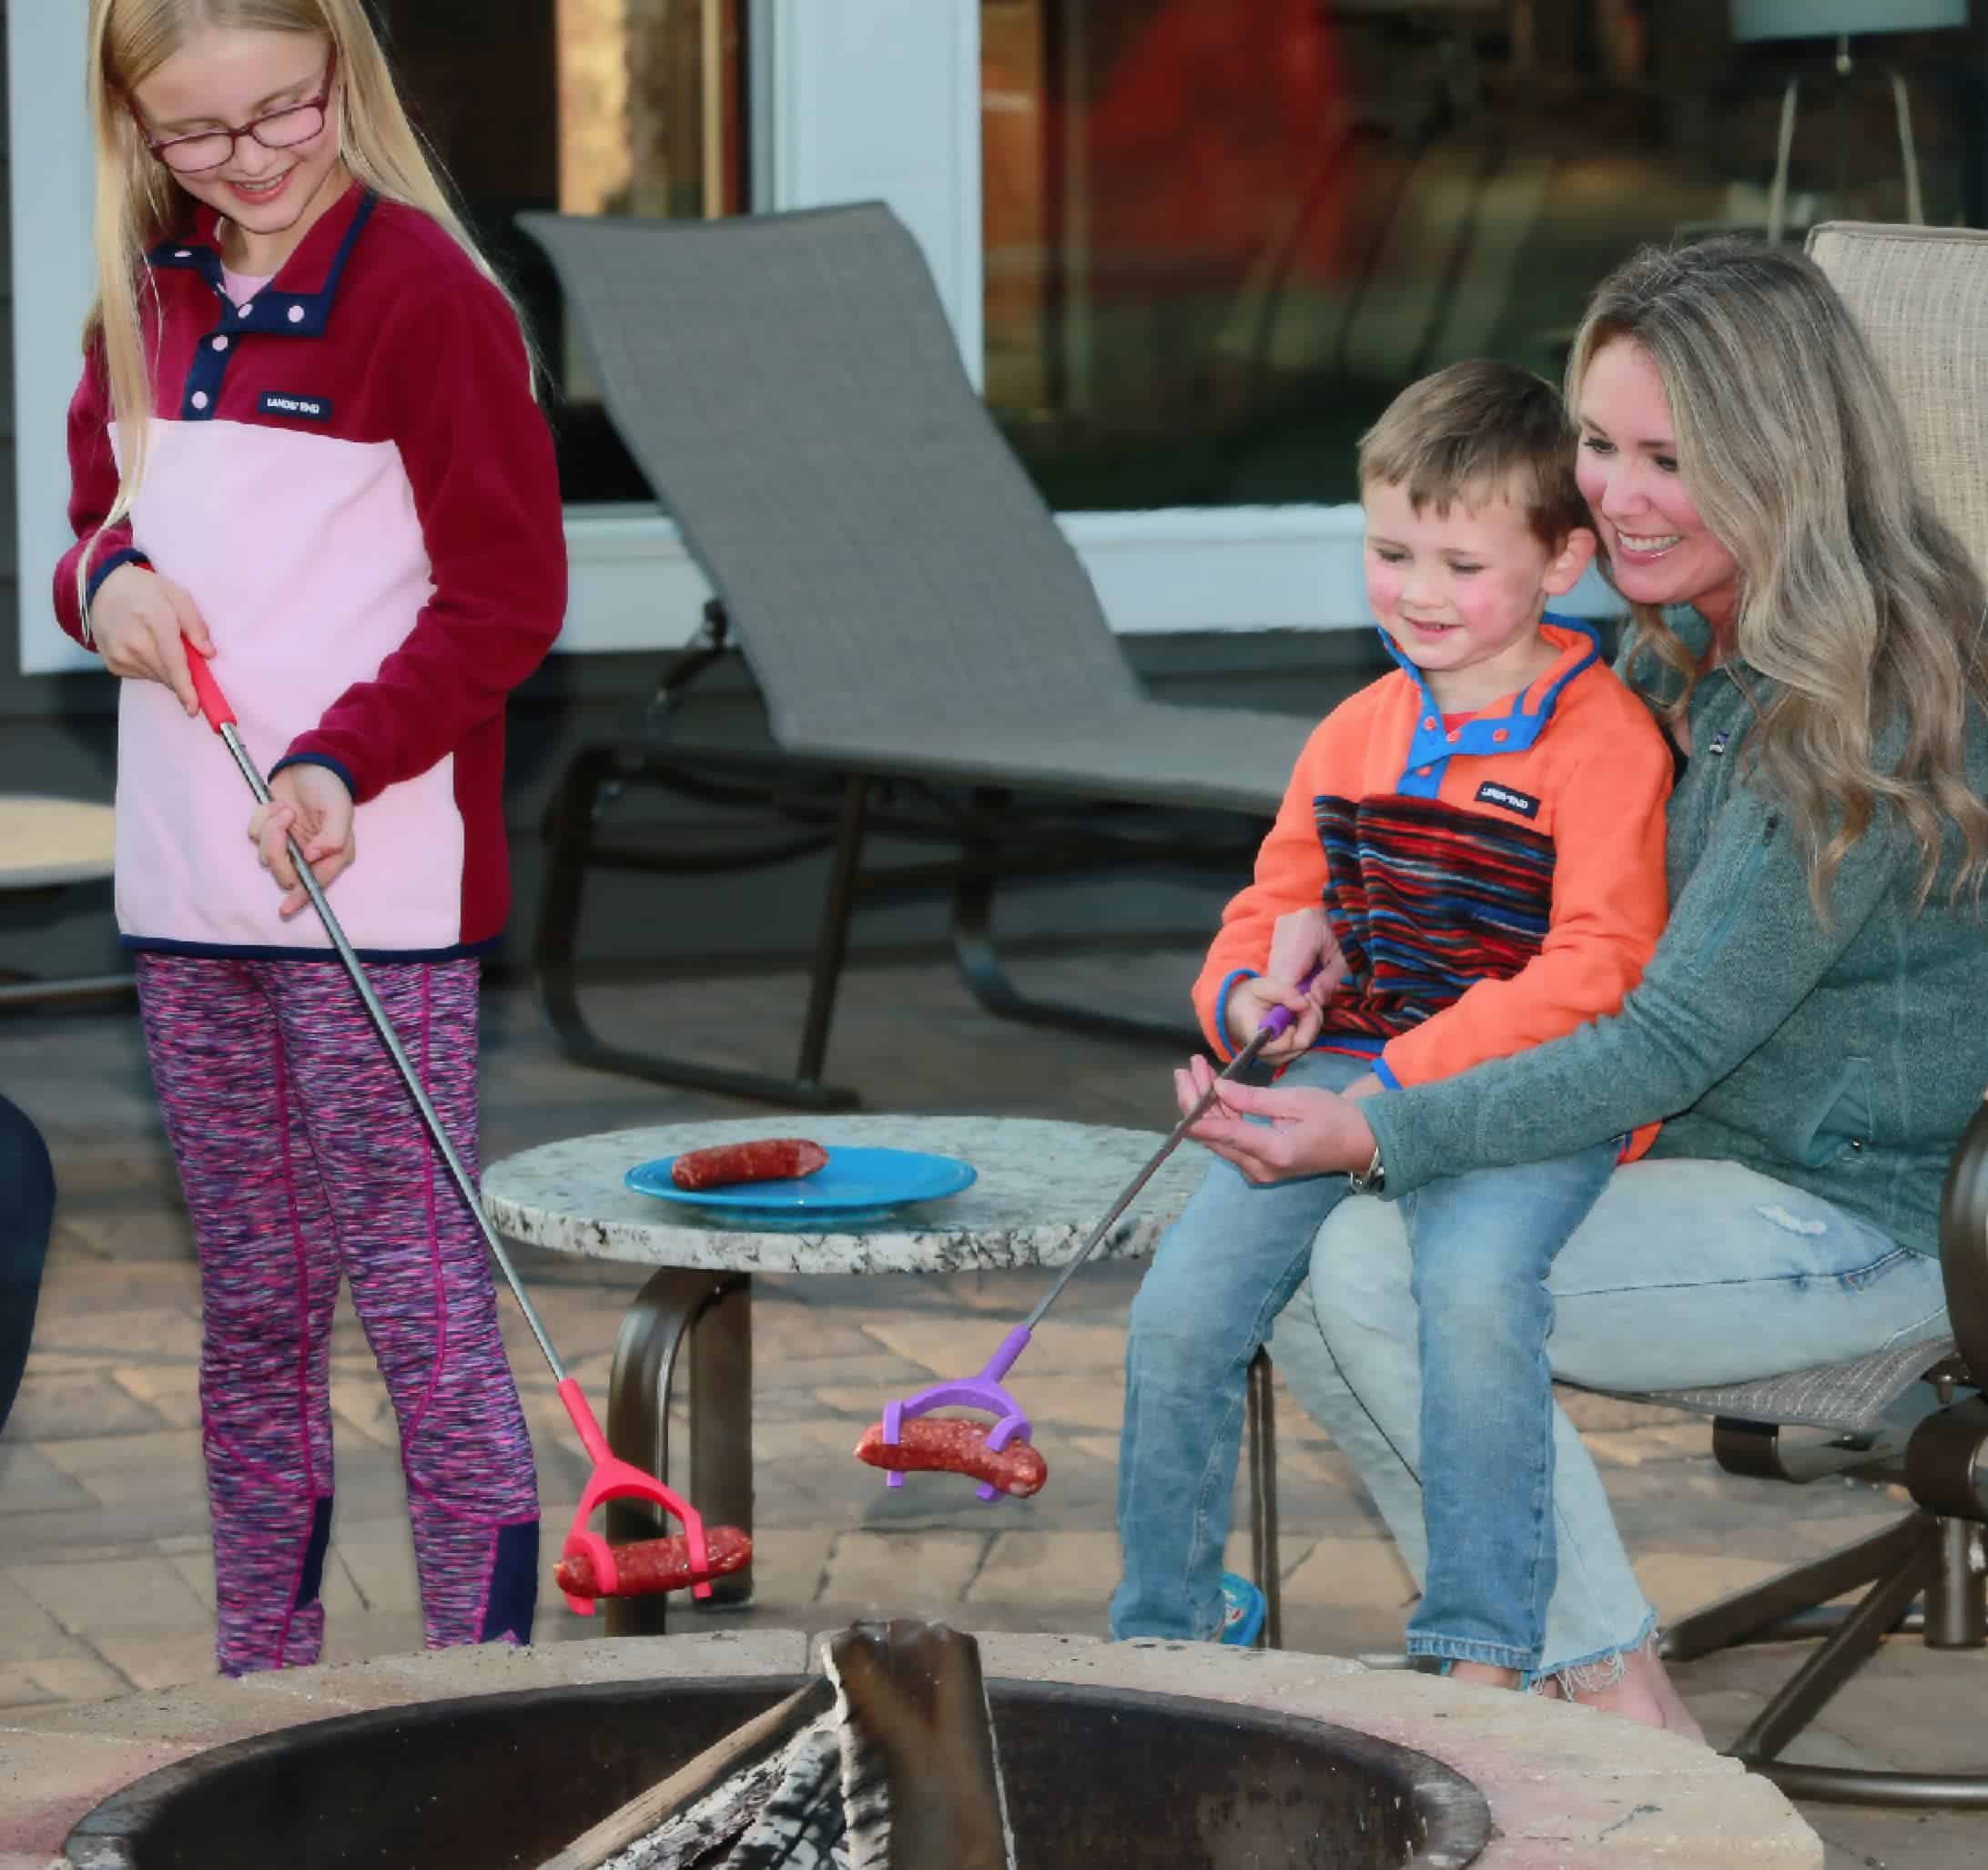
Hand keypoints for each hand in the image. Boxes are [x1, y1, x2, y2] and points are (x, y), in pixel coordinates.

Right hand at [87, 565, 214, 716]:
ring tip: (160, 644)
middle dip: (185, 677)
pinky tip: (145, 647)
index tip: (194, 707)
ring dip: (168, 670)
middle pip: (168, 675)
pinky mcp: (113, 664)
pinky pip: (144, 676)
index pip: (173, 661)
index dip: (185, 687)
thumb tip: (208, 653)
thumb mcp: (177, 596)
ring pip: (158, 678)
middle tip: (189, 660)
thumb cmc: (145, 591)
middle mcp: (133, 642)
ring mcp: (120, 655)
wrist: (102, 589)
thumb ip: (195, 625)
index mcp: (154, 621)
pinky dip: (153, 667)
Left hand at [249, 764, 354, 918]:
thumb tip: (313, 857)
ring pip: (266, 853)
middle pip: (284, 872)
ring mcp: (288, 844)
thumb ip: (333, 836)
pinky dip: (261, 817)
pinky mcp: (270, 832)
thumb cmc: (330, 788)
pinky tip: (276, 805)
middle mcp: (310, 855)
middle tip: (284, 819)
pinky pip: (254, 835)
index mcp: (333, 855)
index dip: (300, 897)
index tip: (285, 908)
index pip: (316, 882)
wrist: (311, 764)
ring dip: (271, 827)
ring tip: (285, 808)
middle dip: (278, 847)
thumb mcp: (339, 809)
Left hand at [1173, 1053, 1377, 1184]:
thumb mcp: (1296, 1101)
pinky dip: (1222, 1114)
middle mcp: (1260, 1168)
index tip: (1181, 1091)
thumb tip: (1219, 1089)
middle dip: (1196, 1101)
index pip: (1225, 1133)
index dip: (1197, 1114)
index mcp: (1273, 1152)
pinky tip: (1214, 1089)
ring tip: (1196, 1071)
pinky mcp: (1259, 1164)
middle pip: (1216, 1136)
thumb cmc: (1334, 1118)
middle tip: (1186, 1070)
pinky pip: (1233, 1139)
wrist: (1360, 1144)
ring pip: (1221, 1136)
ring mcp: (1258, 1169)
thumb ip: (1254, 1098)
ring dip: (1207, 1105)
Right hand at [1225, 973, 1323, 1063]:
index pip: (1283, 1044)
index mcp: (1255, 1037)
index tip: (1297, 1005)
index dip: (1297, 1026)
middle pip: (1302, 1042)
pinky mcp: (1284, 1055)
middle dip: (1311, 1018)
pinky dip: (1308, 1027)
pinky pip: (1305, 1043)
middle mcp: (1267, 1054)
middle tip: (1308, 996)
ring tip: (1303, 1002)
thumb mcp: (1261, 988)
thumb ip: (1283, 993)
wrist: (1233, 1012)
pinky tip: (1301, 1012)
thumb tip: (1306, 1004)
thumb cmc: (1245, 1000)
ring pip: (1307, 1043)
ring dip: (1311, 1021)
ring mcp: (1277, 1057)